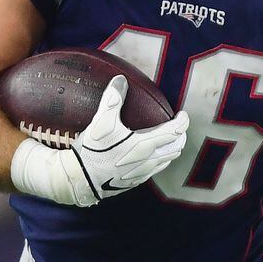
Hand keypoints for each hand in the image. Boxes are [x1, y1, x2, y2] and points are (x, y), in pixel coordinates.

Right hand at [11, 75, 188, 206]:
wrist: (80, 180)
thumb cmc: (93, 151)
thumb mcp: (101, 123)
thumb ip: (112, 100)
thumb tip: (120, 80)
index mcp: (145, 144)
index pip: (175, 132)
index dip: (183, 122)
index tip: (182, 114)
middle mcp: (149, 161)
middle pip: (176, 147)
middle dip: (180, 136)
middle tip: (177, 126)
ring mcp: (144, 173)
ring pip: (167, 160)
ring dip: (171, 148)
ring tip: (167, 139)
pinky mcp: (136, 182)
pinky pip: (156, 170)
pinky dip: (160, 159)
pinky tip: (151, 155)